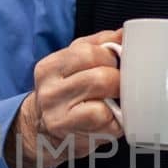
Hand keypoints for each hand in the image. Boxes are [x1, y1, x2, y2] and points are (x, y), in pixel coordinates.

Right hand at [7, 29, 124, 167]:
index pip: (88, 51)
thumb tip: (125, 33)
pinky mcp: (68, 130)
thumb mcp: (74, 67)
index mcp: (50, 67)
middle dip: (118, 78)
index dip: (112, 57)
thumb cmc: (66, 98)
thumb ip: (98, 46)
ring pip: (101, 88)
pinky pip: (102, 115)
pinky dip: (113, 118)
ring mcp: (56, 112)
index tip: (118, 65)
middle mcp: (49, 88)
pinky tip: (110, 120)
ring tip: (117, 101)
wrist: (42, 134)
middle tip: (121, 86)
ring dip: (118, 95)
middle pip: (99, 72)